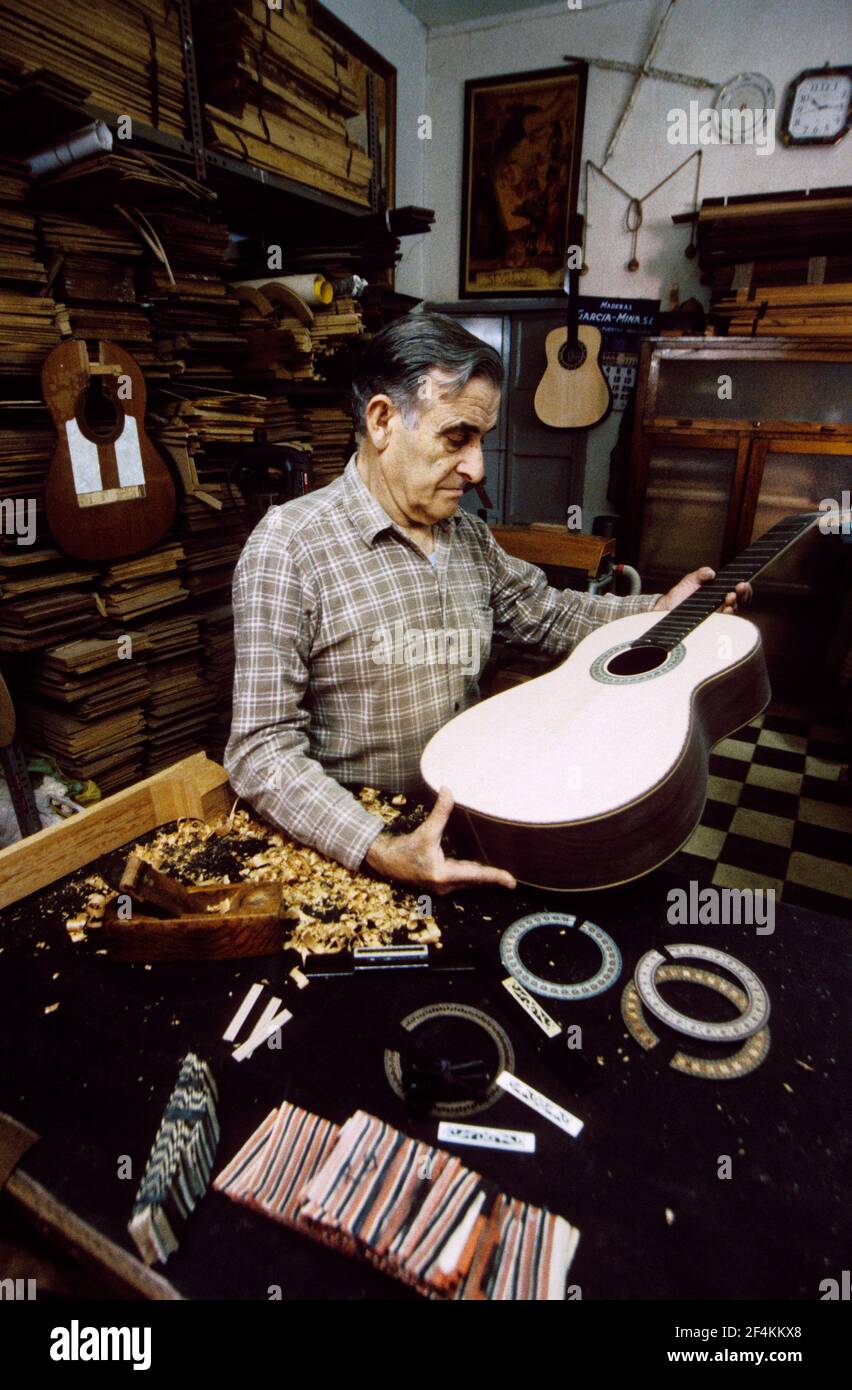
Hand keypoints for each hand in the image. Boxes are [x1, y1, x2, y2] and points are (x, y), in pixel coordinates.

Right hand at [365, 786, 516, 893]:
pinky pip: (463, 881)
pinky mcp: (440, 884)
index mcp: (443, 874)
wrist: (385, 861)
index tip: (512, 882)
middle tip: (512, 879)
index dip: (495, 877)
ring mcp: (443, 887)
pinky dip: (474, 876)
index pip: (476, 875)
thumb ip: (440, 812)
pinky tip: (481, 870)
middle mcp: (445, 884)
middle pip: (476, 881)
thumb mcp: (425, 831)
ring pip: (469, 882)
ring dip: (484, 878)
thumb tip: (448, 790)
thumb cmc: (404, 848)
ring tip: (502, 875)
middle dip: (493, 878)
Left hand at [654, 566, 751, 614]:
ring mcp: (716, 615)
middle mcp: (721, 605)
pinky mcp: (710, 624)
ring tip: (730, 597)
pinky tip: (726, 609)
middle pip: (739, 601)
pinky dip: (726, 615)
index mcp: (719, 593)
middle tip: (740, 587)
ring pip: (733, 611)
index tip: (744, 582)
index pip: (737, 591)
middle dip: (743, 594)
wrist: (666, 609)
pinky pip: (722, 622)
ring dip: (735, 603)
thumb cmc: (679, 595)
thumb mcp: (690, 580)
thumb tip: (711, 572)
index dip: (744, 587)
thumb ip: (701, 574)